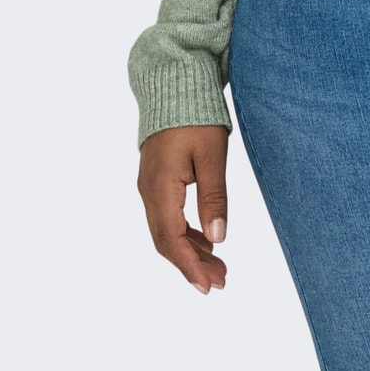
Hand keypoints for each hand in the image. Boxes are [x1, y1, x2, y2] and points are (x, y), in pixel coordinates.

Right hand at [136, 125, 229, 294]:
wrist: (175, 84)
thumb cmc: (196, 116)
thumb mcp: (212, 154)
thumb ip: (214, 196)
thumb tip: (219, 238)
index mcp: (160, 188)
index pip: (171, 240)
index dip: (189, 266)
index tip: (208, 287)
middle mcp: (149, 192)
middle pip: (166, 241)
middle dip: (192, 265)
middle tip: (220, 282)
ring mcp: (150, 187)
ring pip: (166, 231)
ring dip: (190, 251)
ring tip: (219, 267)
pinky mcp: (156, 180)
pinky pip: (167, 217)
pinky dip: (186, 233)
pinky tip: (206, 241)